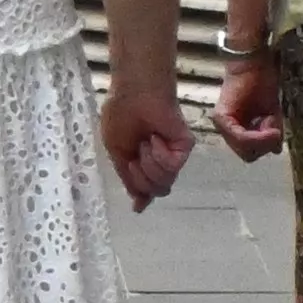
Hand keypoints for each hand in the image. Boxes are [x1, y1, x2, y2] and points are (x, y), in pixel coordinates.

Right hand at [102, 80, 194, 207]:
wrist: (133, 95)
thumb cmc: (120, 117)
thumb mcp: (117, 152)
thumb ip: (128, 178)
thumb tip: (137, 205)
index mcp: (143, 162)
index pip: (148, 188)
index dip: (142, 196)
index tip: (138, 207)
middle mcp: (161, 161)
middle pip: (155, 189)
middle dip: (140, 177)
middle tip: (133, 156)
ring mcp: (174, 154)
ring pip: (164, 181)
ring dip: (148, 164)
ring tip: (144, 142)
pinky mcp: (185, 147)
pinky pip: (172, 166)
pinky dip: (159, 154)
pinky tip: (155, 139)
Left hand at [213, 52, 285, 159]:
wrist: (254, 63)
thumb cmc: (263, 84)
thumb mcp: (271, 113)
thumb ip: (271, 133)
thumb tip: (275, 151)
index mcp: (234, 129)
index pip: (249, 153)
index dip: (265, 146)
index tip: (277, 131)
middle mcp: (224, 129)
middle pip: (247, 154)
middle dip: (265, 145)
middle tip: (273, 126)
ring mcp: (221, 124)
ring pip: (245, 149)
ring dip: (264, 138)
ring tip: (269, 118)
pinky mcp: (222, 117)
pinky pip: (241, 138)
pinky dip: (258, 134)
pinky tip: (268, 120)